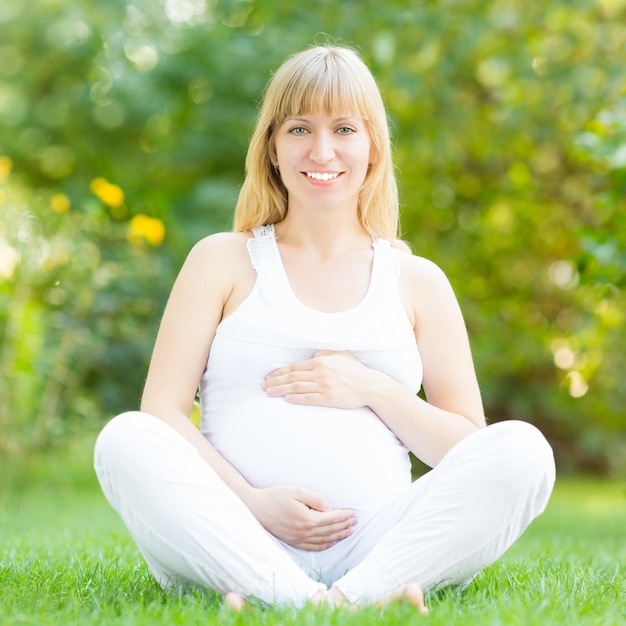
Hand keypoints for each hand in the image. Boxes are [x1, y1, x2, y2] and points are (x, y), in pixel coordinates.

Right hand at [244, 485, 357, 550]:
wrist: (255, 508)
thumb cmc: (275, 496)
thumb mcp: (296, 491)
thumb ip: (315, 499)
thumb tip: (329, 507)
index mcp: (307, 519)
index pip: (331, 518)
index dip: (344, 516)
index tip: (354, 513)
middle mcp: (304, 532)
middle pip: (330, 530)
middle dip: (344, 525)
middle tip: (356, 522)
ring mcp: (298, 539)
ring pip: (323, 540)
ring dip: (338, 536)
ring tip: (349, 532)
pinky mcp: (292, 541)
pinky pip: (312, 547)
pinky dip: (324, 546)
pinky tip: (330, 543)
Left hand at [262, 350, 376, 408]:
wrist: (370, 386)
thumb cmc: (355, 370)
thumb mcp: (340, 355)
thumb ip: (324, 353)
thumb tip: (312, 355)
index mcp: (321, 361)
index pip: (294, 366)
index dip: (279, 372)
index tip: (269, 376)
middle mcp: (320, 373)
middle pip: (292, 376)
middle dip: (275, 381)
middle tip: (264, 385)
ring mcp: (324, 386)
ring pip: (296, 387)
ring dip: (281, 390)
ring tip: (269, 393)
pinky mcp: (328, 398)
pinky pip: (308, 398)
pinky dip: (296, 398)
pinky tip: (286, 398)